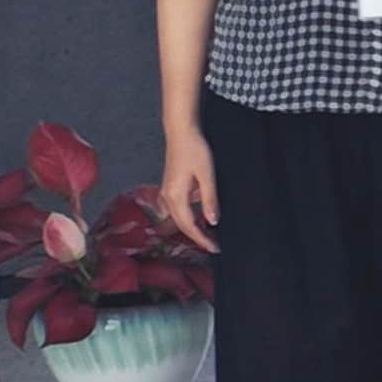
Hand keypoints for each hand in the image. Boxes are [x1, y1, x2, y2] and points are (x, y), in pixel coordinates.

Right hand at [158, 129, 219, 249]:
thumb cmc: (195, 151)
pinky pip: (177, 209)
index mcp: (176, 197)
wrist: (181, 133)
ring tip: (209, 235)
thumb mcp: (207, 175)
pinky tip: (198, 217)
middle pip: (182, 225)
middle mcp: (167, 197)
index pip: (189, 225)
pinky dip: (187, 217)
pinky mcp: (169, 187)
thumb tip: (213, 221)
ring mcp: (166, 192)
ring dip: (192, 228)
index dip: (202, 239)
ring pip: (178, 218)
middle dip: (197, 237)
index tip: (215, 248)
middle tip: (214, 246)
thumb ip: (209, 199)